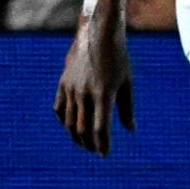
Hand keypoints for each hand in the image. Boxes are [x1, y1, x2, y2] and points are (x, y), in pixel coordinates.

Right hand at [54, 2, 133, 155]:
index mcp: (104, 93)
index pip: (100, 128)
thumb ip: (127, 107)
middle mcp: (84, 93)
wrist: (97, 34)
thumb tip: (131, 130)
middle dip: (88, 143)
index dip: (102, 144)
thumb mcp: (127, 81)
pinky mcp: (62, 83)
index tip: (105, 154)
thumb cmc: (118, 57)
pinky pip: (59, 108)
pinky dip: (63, 121)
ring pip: (68, 122)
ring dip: (75, 136)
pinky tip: (70, 126)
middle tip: (95, 151)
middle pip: (82, 128)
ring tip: (83, 143)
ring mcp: (71, 89)